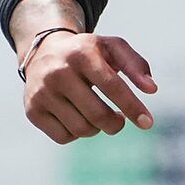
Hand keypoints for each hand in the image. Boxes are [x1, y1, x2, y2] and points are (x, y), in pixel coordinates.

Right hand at [20, 31, 157, 144]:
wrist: (42, 52)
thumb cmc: (86, 53)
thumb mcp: (111, 47)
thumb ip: (136, 65)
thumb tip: (151, 90)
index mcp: (81, 53)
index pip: (112, 86)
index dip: (132, 107)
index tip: (147, 123)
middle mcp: (58, 72)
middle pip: (98, 115)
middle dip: (116, 124)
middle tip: (119, 120)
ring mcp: (42, 92)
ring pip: (82, 129)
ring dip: (97, 128)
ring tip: (96, 114)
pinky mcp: (32, 110)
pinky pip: (64, 137)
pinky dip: (76, 133)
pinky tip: (77, 117)